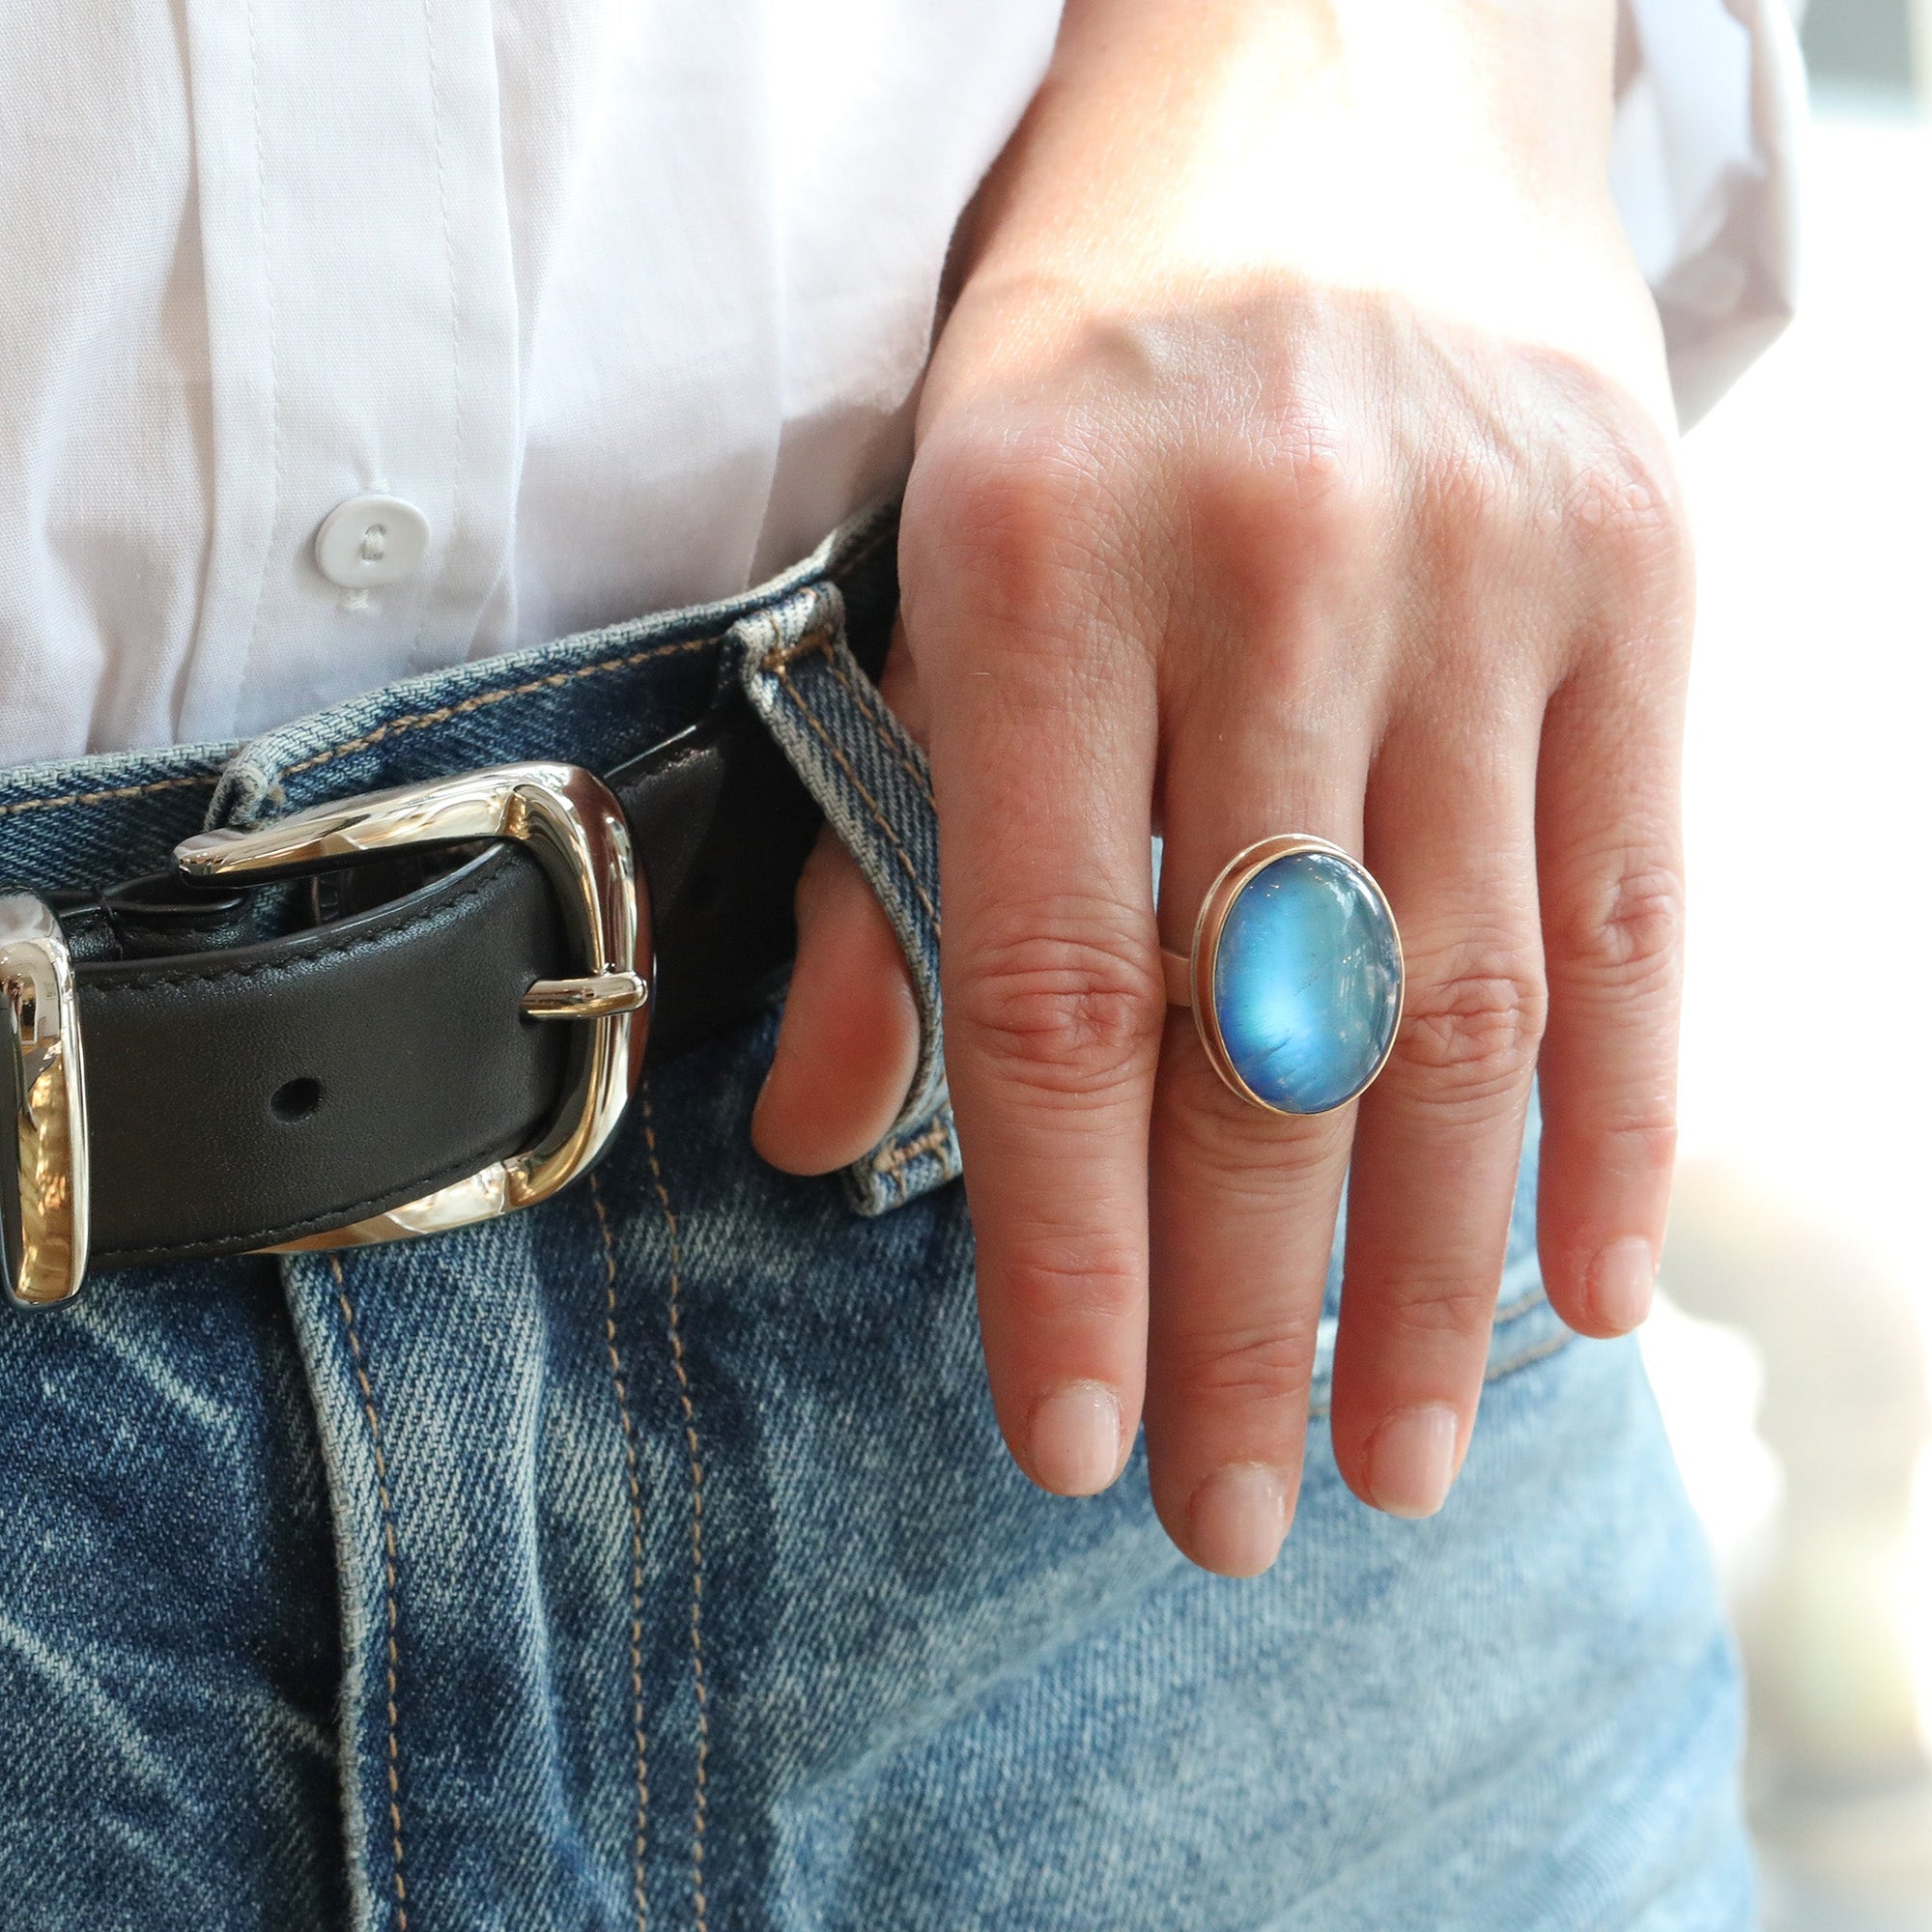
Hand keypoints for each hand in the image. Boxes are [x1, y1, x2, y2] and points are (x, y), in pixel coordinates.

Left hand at [753, 0, 1689, 1574]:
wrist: (1337, 60)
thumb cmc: (1095, 333)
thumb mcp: (929, 539)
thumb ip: (885, 856)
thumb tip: (825, 1140)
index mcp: (1033, 563)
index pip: (1044, 988)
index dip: (1061, 1245)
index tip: (1076, 1436)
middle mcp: (1271, 577)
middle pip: (1265, 1037)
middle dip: (1250, 1313)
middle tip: (1244, 1518)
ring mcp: (1483, 579)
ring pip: (1465, 1008)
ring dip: (1433, 1270)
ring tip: (1404, 1456)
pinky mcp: (1639, 583)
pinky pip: (1638, 896)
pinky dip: (1620, 1114)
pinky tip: (1583, 1284)